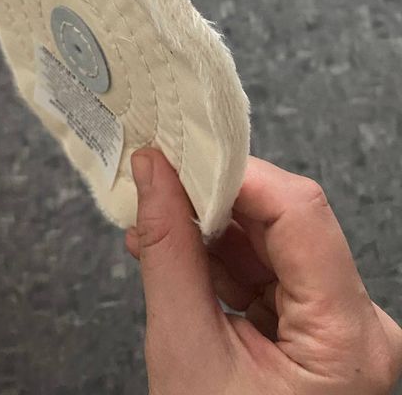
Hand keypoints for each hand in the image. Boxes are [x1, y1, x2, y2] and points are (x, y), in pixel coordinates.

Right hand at [125, 149, 401, 393]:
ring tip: (155, 227)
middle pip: (287, 222)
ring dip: (210, 229)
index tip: (177, 159)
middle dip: (214, 200)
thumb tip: (154, 174)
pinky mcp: (315, 331)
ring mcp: (339, 328)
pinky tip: (178, 254)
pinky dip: (220, 259)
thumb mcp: (184, 355)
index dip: (236, 175)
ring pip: (274, 242)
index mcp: (347, 337)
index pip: (299, 212)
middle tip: (156, 184)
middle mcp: (358, 325)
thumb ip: (169, 253)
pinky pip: (268, 271)